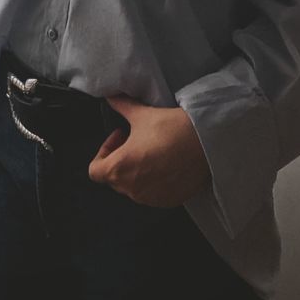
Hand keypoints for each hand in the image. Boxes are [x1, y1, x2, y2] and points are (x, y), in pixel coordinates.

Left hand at [88, 95, 211, 207]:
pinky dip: (153, 181)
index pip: (95, 171)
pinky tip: (165, 163)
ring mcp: (150, 198)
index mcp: (120, 168)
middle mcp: (132, 189)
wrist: (205, 143)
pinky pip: (151, 194)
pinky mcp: (168, 201)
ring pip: (133, 187)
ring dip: (136, 171)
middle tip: (134, 140)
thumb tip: (111, 97)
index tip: (119, 138)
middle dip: (120, 159)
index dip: (103, 152)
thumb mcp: (141, 114)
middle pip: (114, 178)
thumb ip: (121, 106)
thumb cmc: (171, 129)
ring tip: (151, 151)